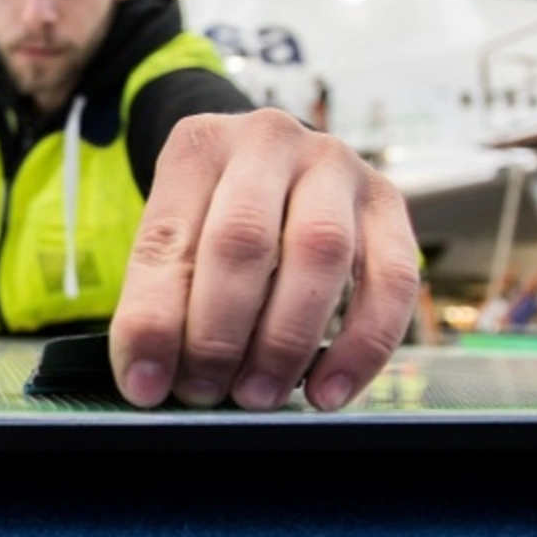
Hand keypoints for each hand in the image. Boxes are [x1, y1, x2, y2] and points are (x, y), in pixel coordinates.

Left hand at [108, 108, 420, 411]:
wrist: (274, 165)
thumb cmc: (212, 214)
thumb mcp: (173, 234)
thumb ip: (160, 297)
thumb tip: (151, 382)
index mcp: (198, 147)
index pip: (167, 238)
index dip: (154, 320)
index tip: (145, 384)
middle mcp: (268, 142)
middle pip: (242, 240)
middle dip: (219, 334)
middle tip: (205, 392)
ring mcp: (335, 165)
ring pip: (319, 252)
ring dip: (285, 341)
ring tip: (257, 395)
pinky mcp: (387, 201)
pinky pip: (390, 279)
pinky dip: (361, 346)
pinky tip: (327, 391)